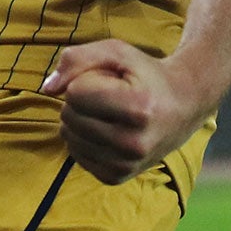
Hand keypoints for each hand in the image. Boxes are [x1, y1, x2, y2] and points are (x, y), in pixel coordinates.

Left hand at [41, 39, 203, 185]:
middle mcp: (134, 143)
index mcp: (138, 108)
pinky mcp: (117, 177)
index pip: (75, 93)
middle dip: (80, 99)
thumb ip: (77, 60)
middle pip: (70, 116)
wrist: (183, 105)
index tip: (108, 79)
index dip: (84, 79)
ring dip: (80, 119)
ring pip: (69, 137)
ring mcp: (126, 165)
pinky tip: (106, 130)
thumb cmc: (145, 74)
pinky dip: (83, 139)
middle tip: (109, 95)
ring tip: (109, 112)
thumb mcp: (117, 52)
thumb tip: (47, 88)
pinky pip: (76, 155)